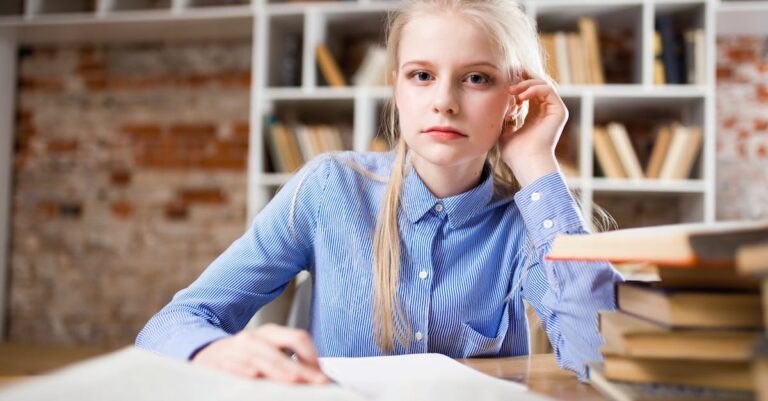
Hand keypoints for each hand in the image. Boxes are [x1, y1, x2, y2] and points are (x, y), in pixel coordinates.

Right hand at [191, 324, 330, 384]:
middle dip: (301, 369)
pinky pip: (233, 366)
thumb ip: (289, 361)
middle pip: (281, 351)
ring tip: (293, 379)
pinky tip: (255, 376)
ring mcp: (235, 350)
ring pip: (260, 358)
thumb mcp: (267, 352)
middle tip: (317, 382)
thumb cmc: (243, 356)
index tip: (322, 374)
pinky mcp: (219, 362)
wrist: (204, 352)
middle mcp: (253, 338)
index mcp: (269, 333)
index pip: (297, 338)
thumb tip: (316, 375)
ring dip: (278, 370)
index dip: (312, 356)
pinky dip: (245, 370)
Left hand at [499, 75, 567, 186]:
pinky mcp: (559, 111)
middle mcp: (546, 113)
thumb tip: (501, 108)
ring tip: (511, 90)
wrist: (527, 162)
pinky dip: (533, 88)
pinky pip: (548, 90)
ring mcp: (553, 111)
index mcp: (534, 117)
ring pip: (542, 85)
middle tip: (508, 78)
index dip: (517, 85)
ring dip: (525, 84)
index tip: (503, 86)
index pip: (528, 93)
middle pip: (537, 86)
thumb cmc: (515, 153)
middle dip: (522, 79)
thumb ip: (505, 119)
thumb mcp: (504, 133)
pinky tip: (520, 96)